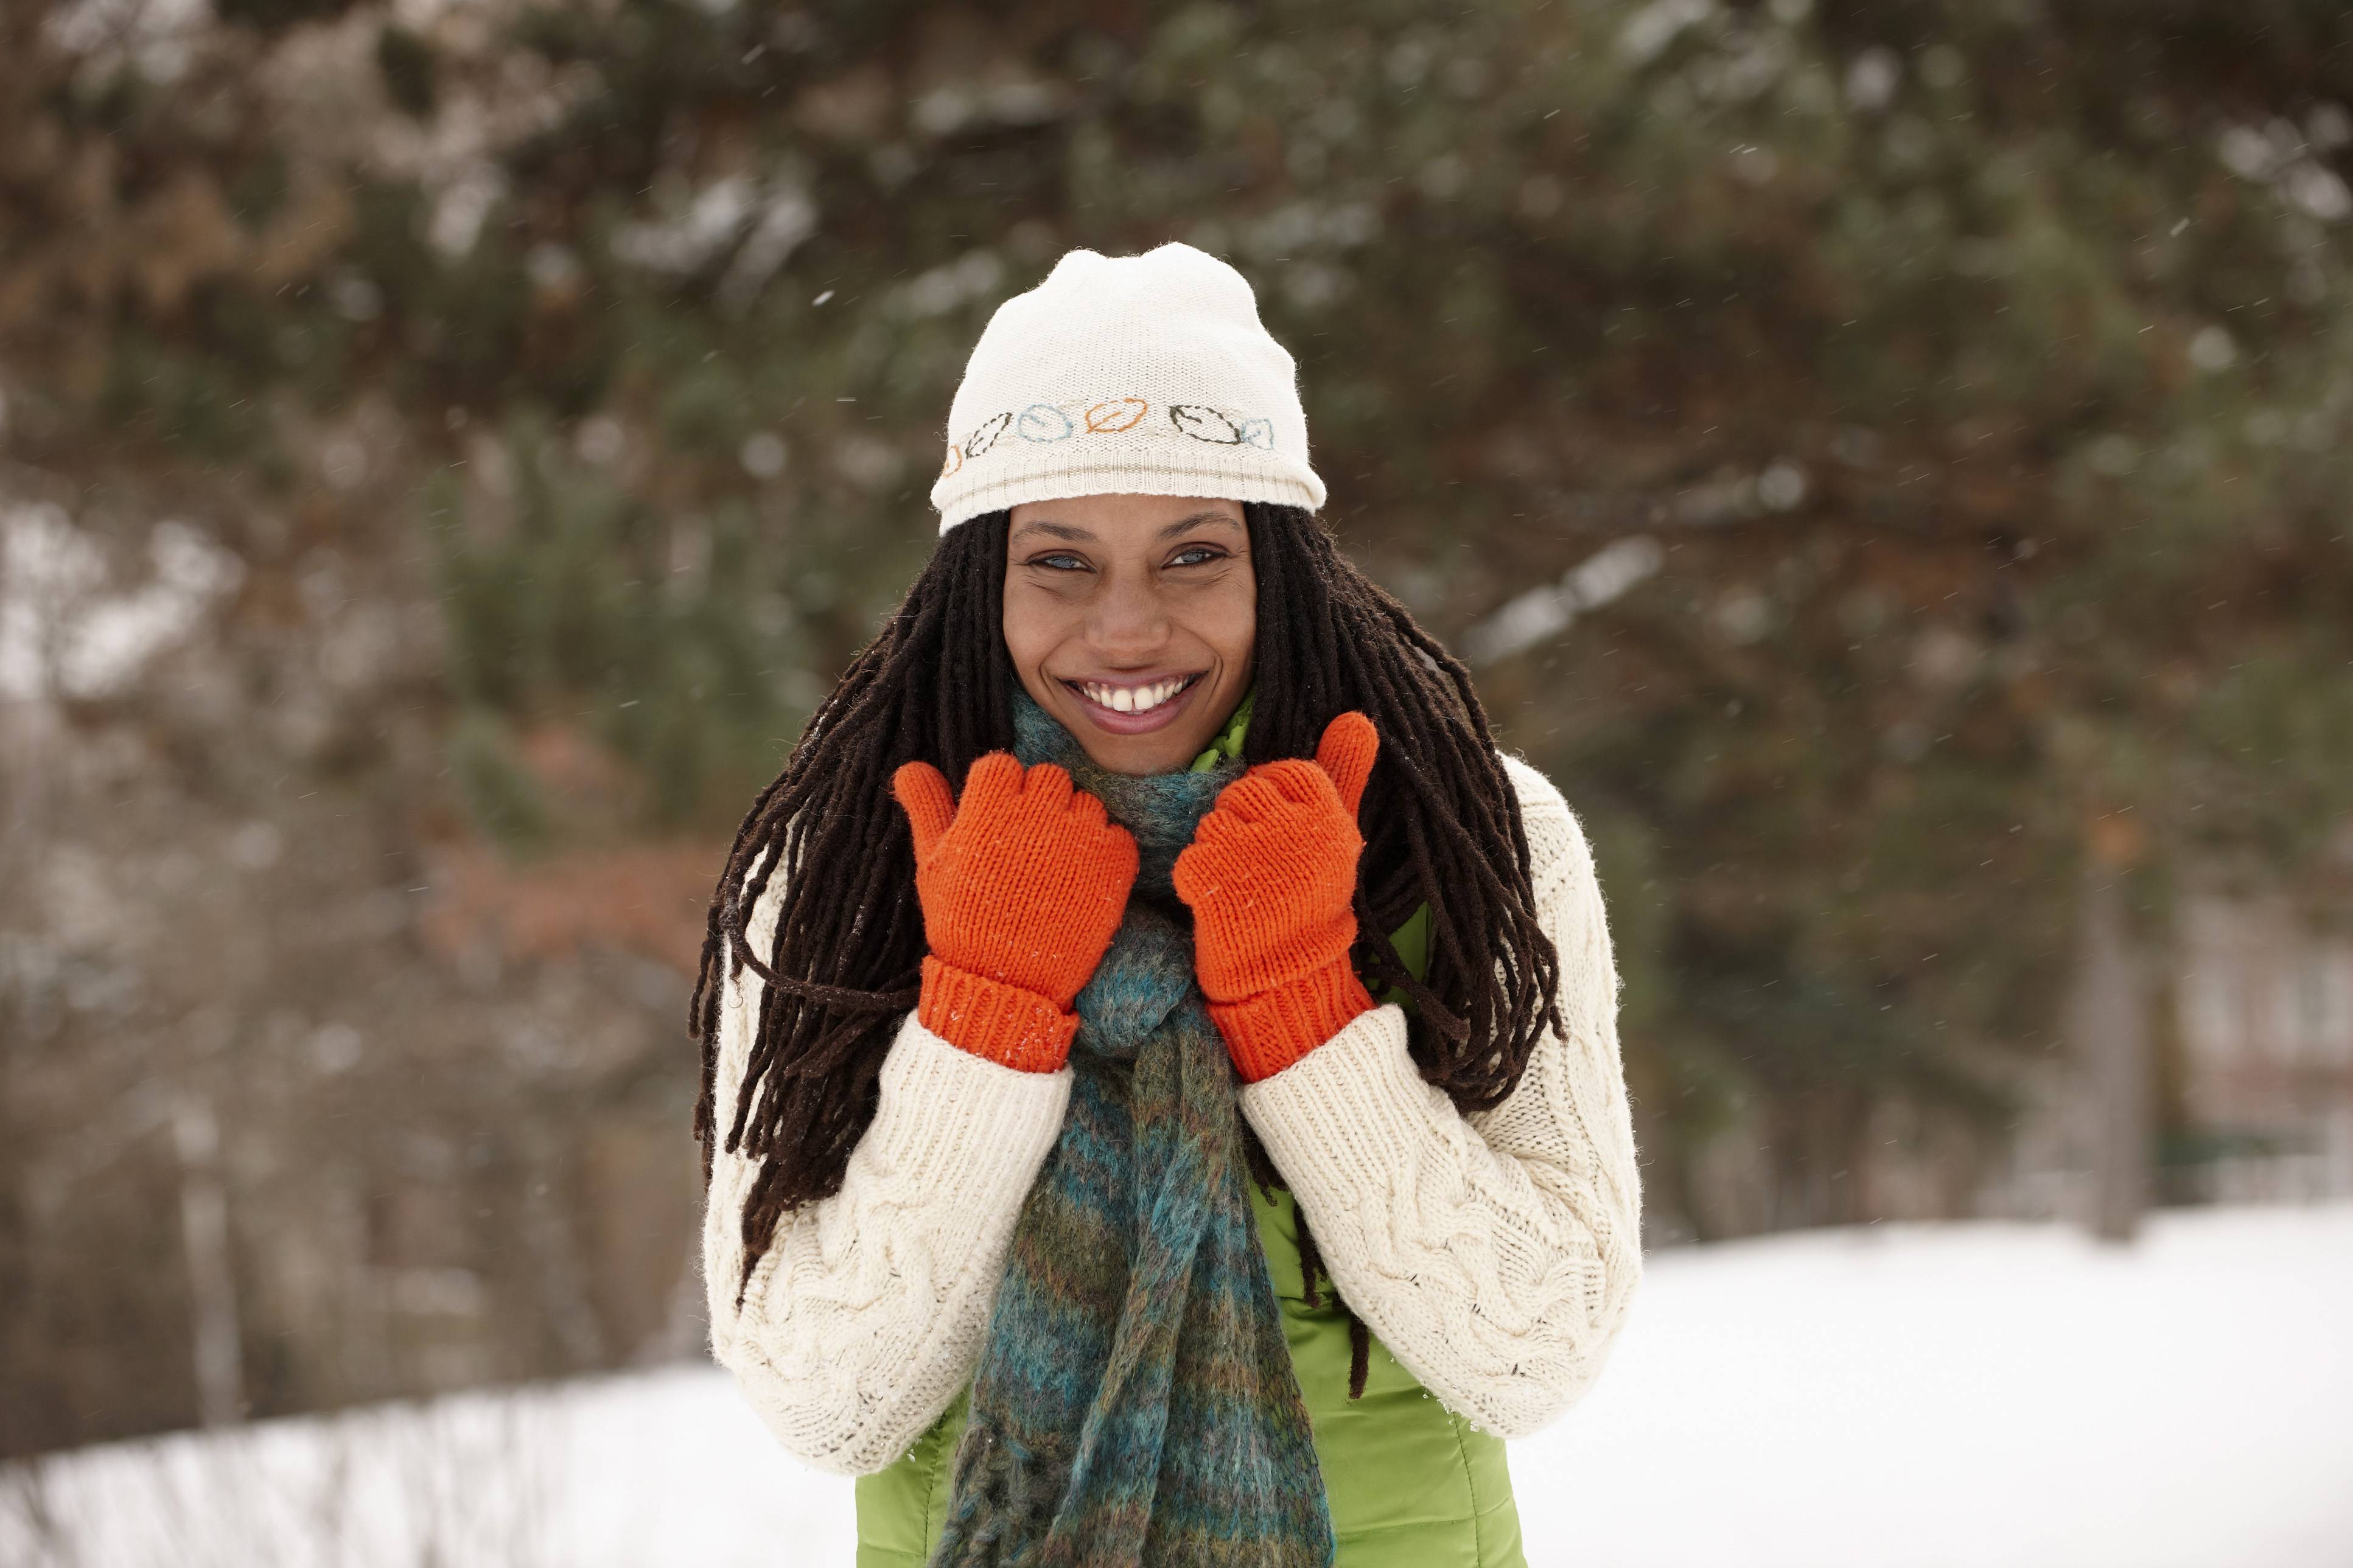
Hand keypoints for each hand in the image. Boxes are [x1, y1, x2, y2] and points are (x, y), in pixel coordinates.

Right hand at [893, 753, 1137, 1071]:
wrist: (1005, 984)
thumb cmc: (962, 923)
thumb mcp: (933, 864)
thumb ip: (927, 808)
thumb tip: (910, 766)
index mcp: (990, 807)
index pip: (1001, 766)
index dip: (998, 793)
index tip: (995, 822)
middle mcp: (1039, 811)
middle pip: (1048, 777)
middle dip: (1037, 804)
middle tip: (1025, 846)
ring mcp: (1080, 836)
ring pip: (1085, 802)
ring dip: (1072, 825)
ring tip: (1053, 867)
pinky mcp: (1114, 862)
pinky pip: (1116, 834)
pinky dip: (1103, 851)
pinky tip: (1080, 879)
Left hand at [1173, 712, 1379, 1080]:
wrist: (1291, 983)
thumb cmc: (1313, 907)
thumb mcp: (1338, 838)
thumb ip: (1345, 773)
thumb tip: (1357, 717)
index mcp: (1328, 815)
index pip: (1285, 774)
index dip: (1275, 803)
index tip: (1283, 840)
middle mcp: (1293, 828)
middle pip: (1242, 793)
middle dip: (1243, 828)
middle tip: (1262, 872)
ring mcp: (1250, 853)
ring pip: (1212, 824)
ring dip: (1218, 856)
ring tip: (1245, 890)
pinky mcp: (1212, 878)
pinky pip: (1190, 858)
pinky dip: (1196, 884)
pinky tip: (1221, 907)